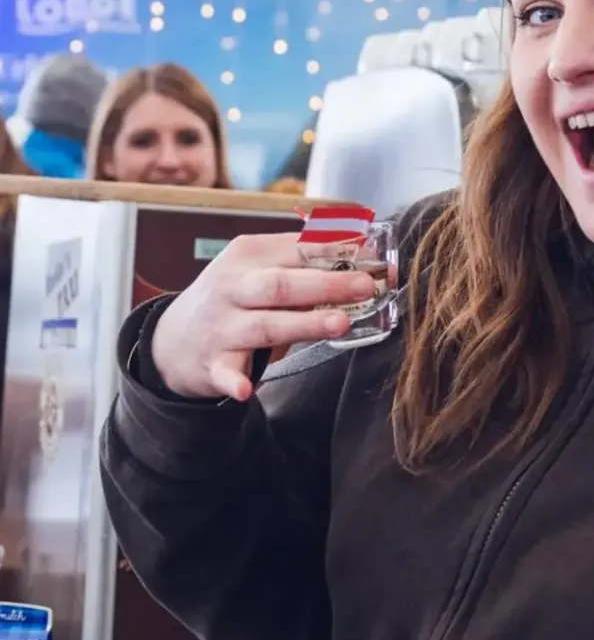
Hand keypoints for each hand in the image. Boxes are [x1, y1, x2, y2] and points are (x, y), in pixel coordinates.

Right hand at [149, 234, 376, 401]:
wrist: (173, 340)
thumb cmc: (232, 301)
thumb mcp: (258, 269)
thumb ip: (301, 263)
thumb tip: (361, 253)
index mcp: (247, 256)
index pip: (296, 248)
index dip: (337, 253)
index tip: (374, 258)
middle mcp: (232, 287)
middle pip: (282, 284)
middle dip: (326, 284)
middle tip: (365, 286)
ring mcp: (222, 326)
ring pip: (265, 325)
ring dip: (303, 324)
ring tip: (339, 324)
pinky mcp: (212, 362)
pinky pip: (224, 373)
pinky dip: (234, 382)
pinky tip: (245, 390)